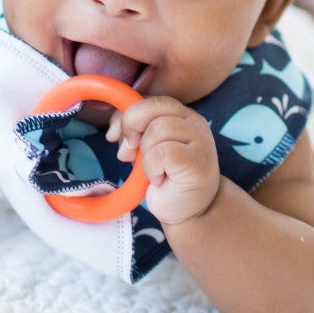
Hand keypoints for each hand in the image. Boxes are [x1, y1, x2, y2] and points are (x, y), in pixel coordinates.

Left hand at [107, 96, 219, 225]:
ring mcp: (200, 140)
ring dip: (145, 154)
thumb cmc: (168, 179)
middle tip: (129, 154)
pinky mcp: (197, 160)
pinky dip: (152, 168)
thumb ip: (133, 132)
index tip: (115, 136)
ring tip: (154, 170)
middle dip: (132, 127)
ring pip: (157, 130)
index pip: (151, 100)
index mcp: (182, 115)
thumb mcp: (145, 149)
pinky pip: (162, 153)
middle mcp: (194, 122)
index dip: (128, 114)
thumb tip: (114, 132)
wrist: (193, 213)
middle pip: (153, 107)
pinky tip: (160, 179)